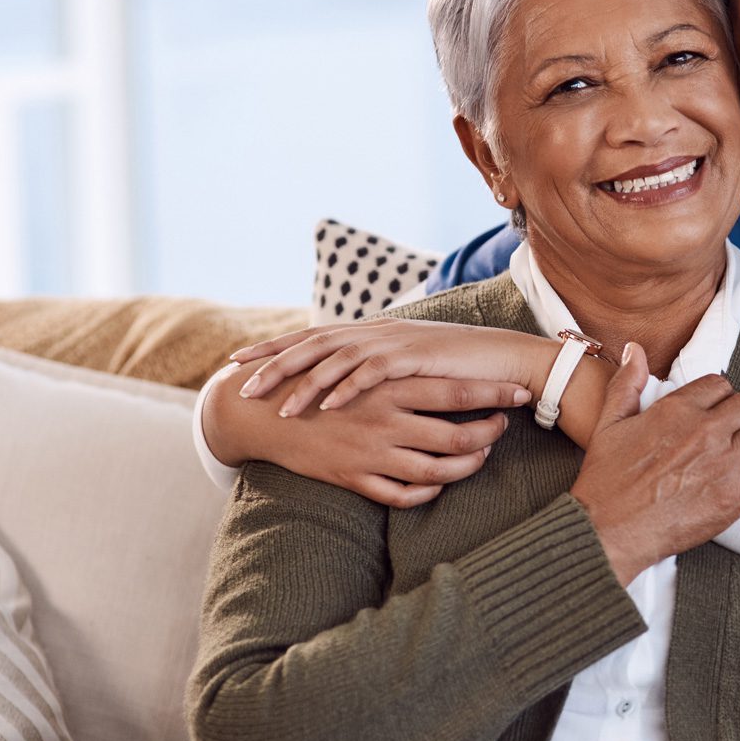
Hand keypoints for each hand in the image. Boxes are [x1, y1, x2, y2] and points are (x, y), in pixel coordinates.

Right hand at [204, 362, 523, 507]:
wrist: (266, 411)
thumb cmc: (322, 381)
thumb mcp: (361, 362)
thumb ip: (400, 360)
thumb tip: (439, 348)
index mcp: (390, 385)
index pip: (457, 390)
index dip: (496, 394)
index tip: (523, 393)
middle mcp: (386, 420)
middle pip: (457, 436)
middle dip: (490, 435)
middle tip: (504, 428)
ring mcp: (371, 453)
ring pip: (437, 473)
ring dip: (467, 467)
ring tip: (479, 456)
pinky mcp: (354, 478)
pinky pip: (402, 496)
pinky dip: (428, 493)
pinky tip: (439, 484)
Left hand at [227, 319, 539, 417]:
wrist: (499, 358)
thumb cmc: (456, 367)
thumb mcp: (407, 365)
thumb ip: (376, 367)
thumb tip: (346, 380)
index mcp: (370, 332)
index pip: (311, 336)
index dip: (274, 348)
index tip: (240, 362)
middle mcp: (375, 332)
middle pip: (312, 343)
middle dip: (273, 364)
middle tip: (240, 383)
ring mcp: (392, 342)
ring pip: (335, 359)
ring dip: (304, 383)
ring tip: (277, 408)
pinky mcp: (411, 357)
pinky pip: (370, 373)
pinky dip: (346, 388)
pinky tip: (325, 408)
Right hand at [569, 344, 739, 584]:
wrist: (606, 529)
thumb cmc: (604, 481)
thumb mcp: (608, 423)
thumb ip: (626, 383)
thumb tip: (635, 349)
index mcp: (676, 409)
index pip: (719, 384)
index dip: (727, 392)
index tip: (730, 404)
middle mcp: (706, 430)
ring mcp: (724, 463)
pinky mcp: (736, 497)